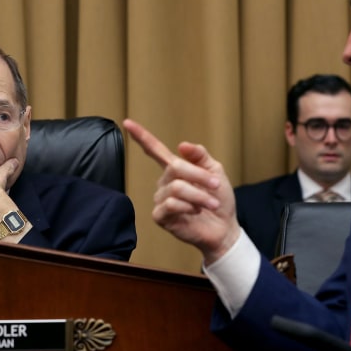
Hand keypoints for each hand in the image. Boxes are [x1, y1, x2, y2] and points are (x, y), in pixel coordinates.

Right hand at [123, 119, 240, 262]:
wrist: (224, 227)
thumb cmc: (219, 200)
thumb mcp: (215, 171)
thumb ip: (200, 156)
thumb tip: (182, 145)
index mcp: (175, 170)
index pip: (155, 150)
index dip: (141, 136)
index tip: (127, 122)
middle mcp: (164, 183)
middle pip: (175, 168)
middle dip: (199, 176)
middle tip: (215, 185)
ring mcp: (161, 200)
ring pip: (176, 188)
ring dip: (199, 195)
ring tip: (210, 203)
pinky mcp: (161, 216)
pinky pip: (170, 204)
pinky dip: (188, 206)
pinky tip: (195, 212)